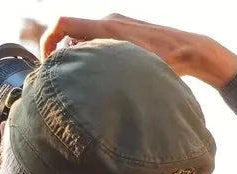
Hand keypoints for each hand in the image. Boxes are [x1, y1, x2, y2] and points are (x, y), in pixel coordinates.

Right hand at [40, 14, 236, 89]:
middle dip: (63, 57)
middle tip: (63, 81)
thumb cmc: (167, 64)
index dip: (46, 41)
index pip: (61, 23)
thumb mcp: (133, 73)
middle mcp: (109, 23)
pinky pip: (99, 43)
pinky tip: (105, 79)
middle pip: (70, 35)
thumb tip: (81, 87)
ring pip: (85, 41)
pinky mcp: (125, 33)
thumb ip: (104, 73)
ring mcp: (117, 26)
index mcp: (107, 29)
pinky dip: (94, 59)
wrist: (191, 51)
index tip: (45, 63)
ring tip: (86, 84)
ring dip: (80, 60)